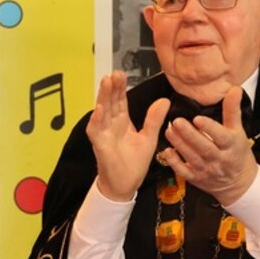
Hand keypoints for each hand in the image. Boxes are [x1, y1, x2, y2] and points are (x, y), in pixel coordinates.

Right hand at [86, 71, 169, 200]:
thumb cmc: (133, 164)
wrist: (125, 186)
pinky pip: (95, 130)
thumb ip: (154, 120)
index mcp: (122, 123)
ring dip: (103, 97)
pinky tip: (100, 108)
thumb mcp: (148, 138)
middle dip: (111, 87)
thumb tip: (164, 100)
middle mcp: (110, 125)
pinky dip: (97, 119)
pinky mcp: (99, 145)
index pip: (120, 101)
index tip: (121, 73)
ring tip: (106, 81)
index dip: (120, 88)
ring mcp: (103, 134)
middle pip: (110, 102)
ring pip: (101, 111)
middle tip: (115, 73)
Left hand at [158, 85, 256, 205]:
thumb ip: (232, 111)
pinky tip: (166, 151)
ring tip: (168, 130)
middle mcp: (219, 158)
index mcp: (231, 145)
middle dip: (189, 135)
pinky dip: (175, 162)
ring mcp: (207, 170)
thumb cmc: (237, 152)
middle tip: (176, 121)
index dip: (209, 128)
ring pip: (192, 157)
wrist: (238, 182)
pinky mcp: (196, 178)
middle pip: (203, 147)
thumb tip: (234, 89)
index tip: (198, 118)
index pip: (220, 136)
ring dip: (179, 144)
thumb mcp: (238, 131)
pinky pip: (184, 171)